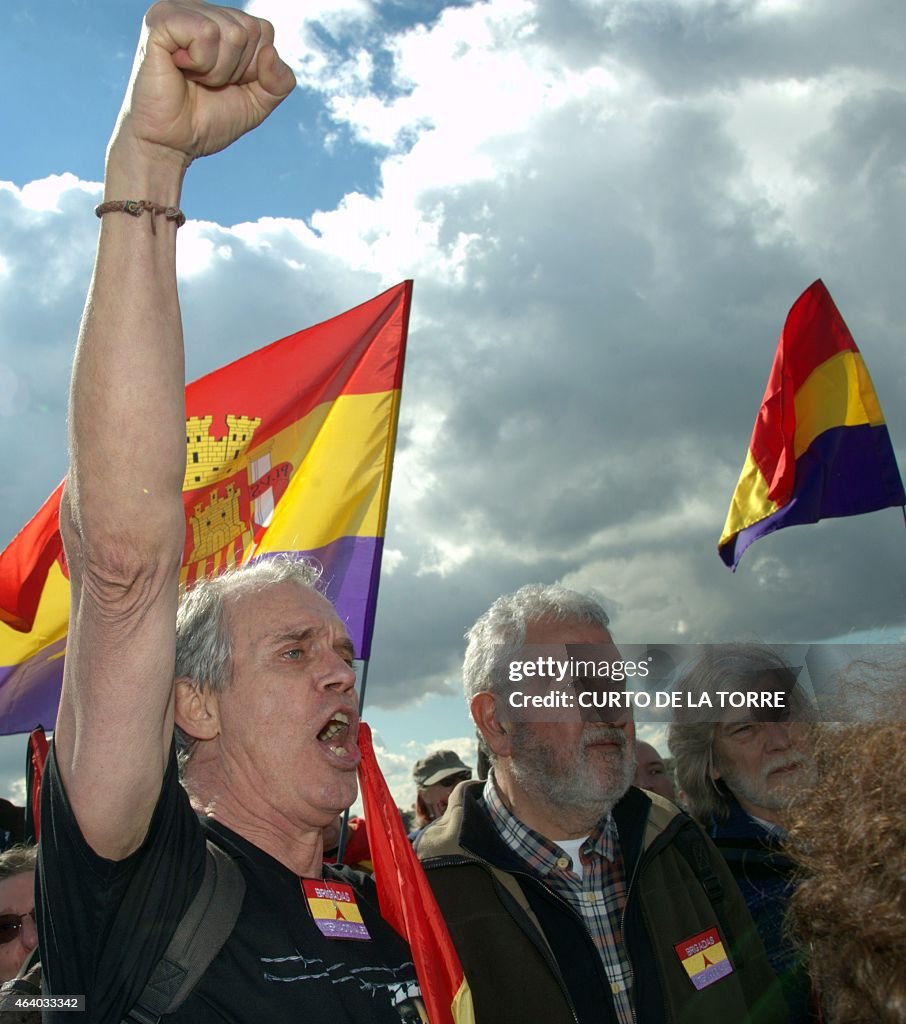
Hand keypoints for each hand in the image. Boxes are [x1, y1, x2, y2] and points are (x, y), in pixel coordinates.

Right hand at [112, 0, 295, 170]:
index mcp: (219, 21)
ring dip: (217, 70)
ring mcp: (177, 10)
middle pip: (250, 30)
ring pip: (232, 33)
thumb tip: (269, 51)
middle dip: (235, 70)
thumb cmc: (207, 121)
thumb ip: (279, 82)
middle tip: (205, 83)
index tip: (225, 83)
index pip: (263, 30)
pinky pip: (206, 33)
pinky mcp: (160, 21)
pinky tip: (179, 68)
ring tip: (192, 78)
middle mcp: (199, 9)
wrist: (171, 143)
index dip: (252, 68)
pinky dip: (201, 62)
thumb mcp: (257, 103)